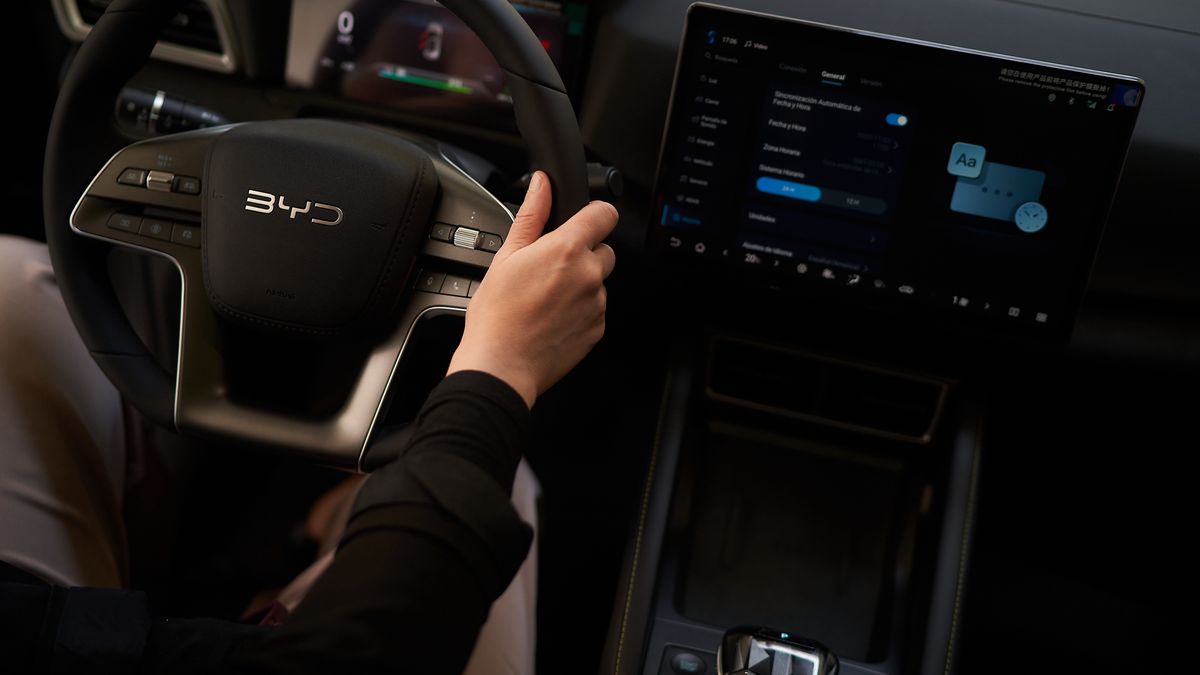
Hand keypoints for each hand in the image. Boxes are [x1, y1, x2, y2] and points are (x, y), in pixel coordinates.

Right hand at [446, 171, 617, 407]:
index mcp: (567, 249)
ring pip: (599, 281)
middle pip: (604, 249)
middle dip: (584, 254)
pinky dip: (581, 310)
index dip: (594, 214)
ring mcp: (597, 303)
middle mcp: (589, 274)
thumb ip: (532, 214)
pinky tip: (553, 317)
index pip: (605, 214)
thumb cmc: (497, 314)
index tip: (582, 222)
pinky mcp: (599, 328)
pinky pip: (596, 309)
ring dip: (581, 284)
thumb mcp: (507, 255)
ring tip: (547, 298)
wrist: (502, 364)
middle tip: (551, 269)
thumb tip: (542, 184)